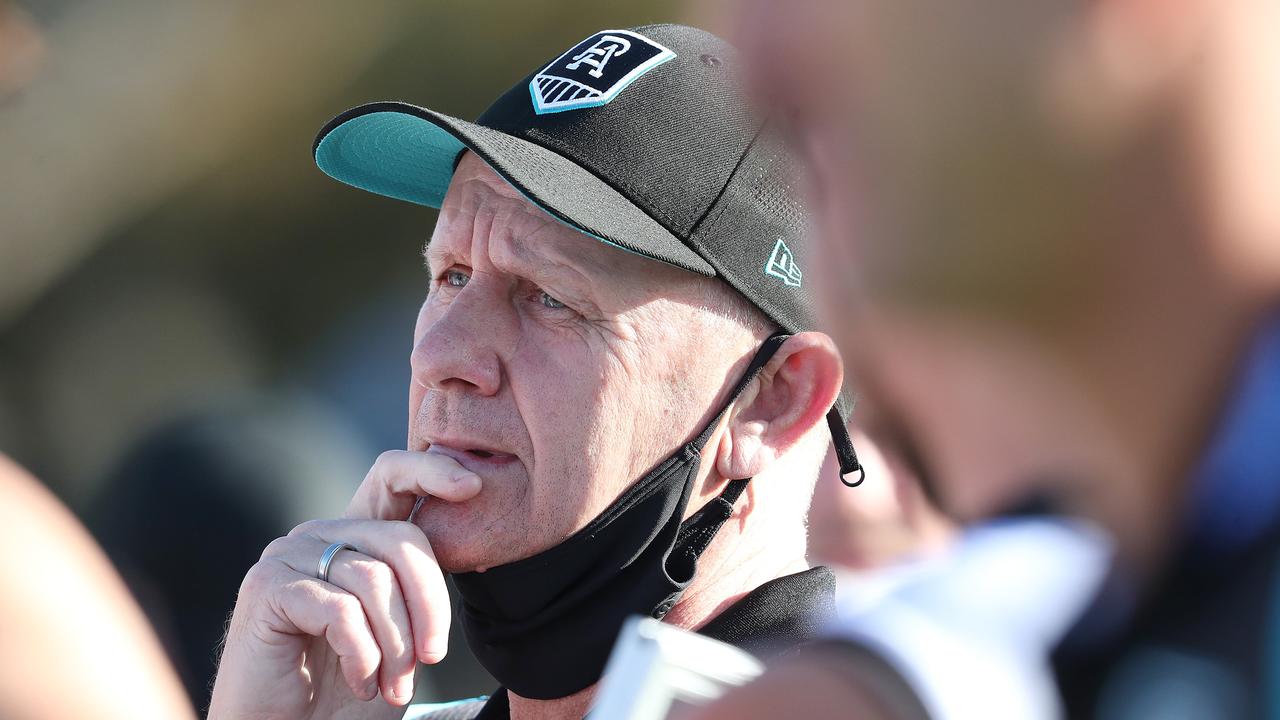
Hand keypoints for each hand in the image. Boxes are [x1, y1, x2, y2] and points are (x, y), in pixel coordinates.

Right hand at [208, 450, 480, 719]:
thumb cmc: (347, 688)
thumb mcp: (399, 630)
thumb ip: (418, 586)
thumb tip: (476, 548)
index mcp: (355, 535)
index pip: (392, 474)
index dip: (432, 470)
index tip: (473, 486)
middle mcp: (320, 534)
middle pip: (401, 539)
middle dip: (429, 604)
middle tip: (430, 659)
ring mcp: (289, 555)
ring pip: (375, 580)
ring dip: (396, 645)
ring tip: (391, 686)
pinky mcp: (267, 587)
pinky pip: (341, 610)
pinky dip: (363, 656)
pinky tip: (362, 684)